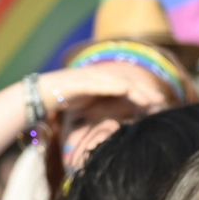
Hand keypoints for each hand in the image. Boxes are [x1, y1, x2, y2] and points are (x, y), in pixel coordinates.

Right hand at [40, 64, 171, 116]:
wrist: (36, 95)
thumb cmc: (58, 101)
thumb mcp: (84, 107)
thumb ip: (99, 110)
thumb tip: (116, 122)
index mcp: (102, 83)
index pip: (128, 88)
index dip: (143, 95)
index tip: (158, 105)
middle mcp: (99, 77)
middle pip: (128, 83)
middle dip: (146, 92)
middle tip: (162, 102)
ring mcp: (90, 77)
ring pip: (119, 83)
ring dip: (135, 90)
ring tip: (150, 100)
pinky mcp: (80, 81)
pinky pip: (101, 83)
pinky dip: (114, 86)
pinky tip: (126, 91)